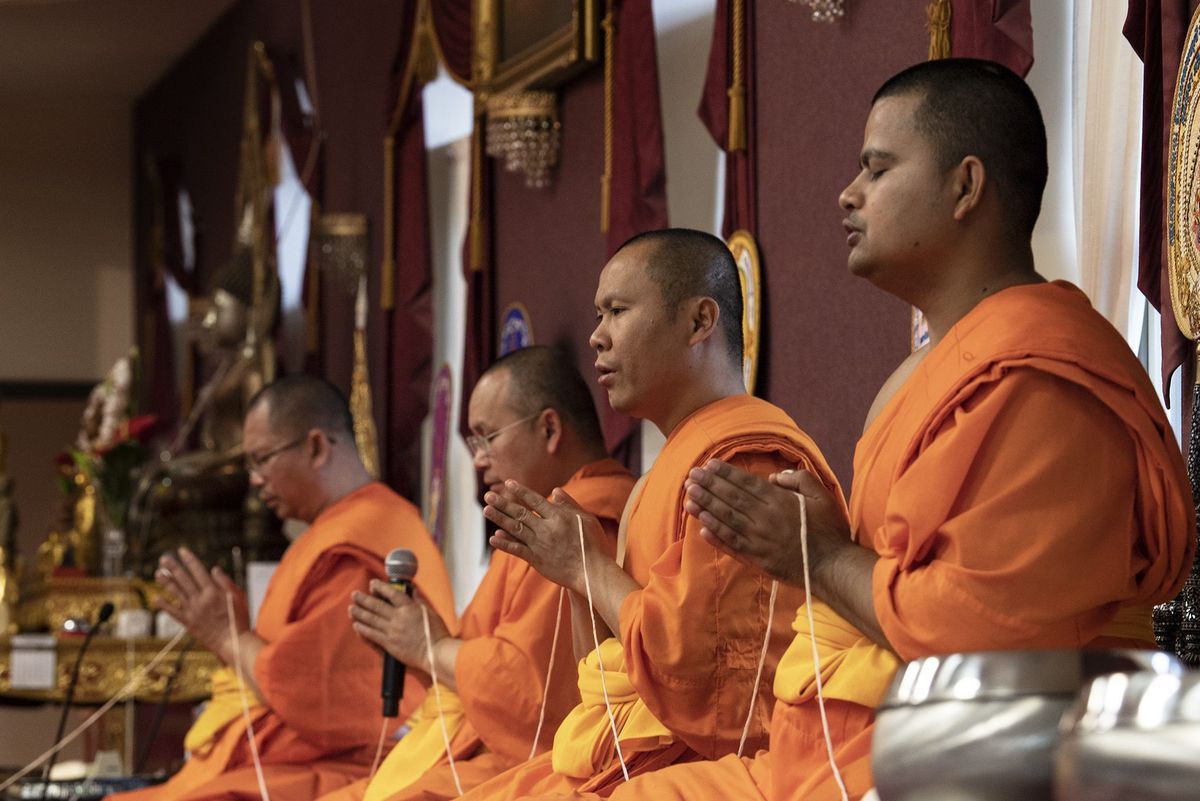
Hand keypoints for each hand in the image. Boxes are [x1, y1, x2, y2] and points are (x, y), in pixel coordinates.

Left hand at [155, 547, 248, 661]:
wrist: (232, 642)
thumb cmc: (238, 619)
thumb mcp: (238, 597)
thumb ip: (225, 582)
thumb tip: (214, 569)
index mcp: (213, 592)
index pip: (198, 571)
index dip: (189, 560)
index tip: (182, 551)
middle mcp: (200, 599)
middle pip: (184, 579)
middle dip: (173, 567)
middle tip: (164, 558)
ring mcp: (192, 611)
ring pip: (176, 593)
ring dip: (166, 582)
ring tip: (158, 573)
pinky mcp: (188, 622)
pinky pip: (173, 612)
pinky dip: (164, 605)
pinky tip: (156, 598)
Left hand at [349, 580, 448, 670]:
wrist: (435, 653)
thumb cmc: (436, 633)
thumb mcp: (430, 612)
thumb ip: (418, 601)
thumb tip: (412, 590)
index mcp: (409, 608)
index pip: (391, 593)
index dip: (380, 587)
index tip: (372, 583)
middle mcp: (398, 618)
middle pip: (376, 606)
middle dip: (363, 599)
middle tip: (354, 595)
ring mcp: (392, 632)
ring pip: (371, 620)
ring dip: (359, 613)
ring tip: (351, 609)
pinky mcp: (389, 645)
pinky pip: (372, 635)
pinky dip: (363, 630)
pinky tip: (356, 626)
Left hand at [484, 481, 606, 594]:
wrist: (592, 573)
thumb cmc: (593, 545)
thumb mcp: (586, 519)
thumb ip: (569, 504)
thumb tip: (555, 490)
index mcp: (558, 517)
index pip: (535, 500)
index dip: (520, 491)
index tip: (508, 483)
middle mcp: (546, 529)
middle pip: (520, 513)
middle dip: (503, 503)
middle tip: (488, 495)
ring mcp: (539, 544)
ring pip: (515, 528)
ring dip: (499, 519)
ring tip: (486, 509)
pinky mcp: (536, 560)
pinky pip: (517, 550)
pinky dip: (505, 543)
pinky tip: (493, 538)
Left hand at [684, 459, 852, 586]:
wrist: (831, 567)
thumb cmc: (829, 530)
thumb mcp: (822, 495)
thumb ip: (799, 480)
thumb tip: (774, 476)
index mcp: (779, 502)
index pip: (746, 483)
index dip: (725, 473)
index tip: (708, 464)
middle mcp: (765, 519)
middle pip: (731, 499)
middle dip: (709, 486)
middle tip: (690, 475)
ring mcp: (758, 541)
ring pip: (727, 520)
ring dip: (706, 507)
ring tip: (689, 496)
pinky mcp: (757, 559)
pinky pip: (732, 545)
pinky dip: (716, 537)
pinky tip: (701, 528)